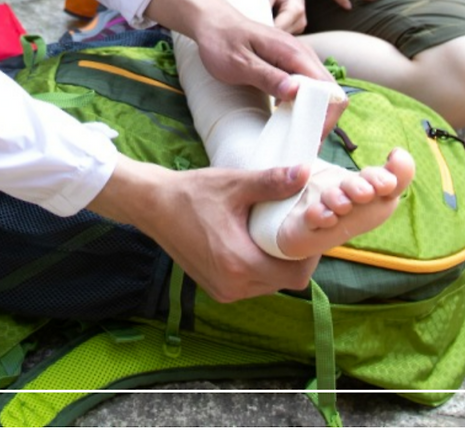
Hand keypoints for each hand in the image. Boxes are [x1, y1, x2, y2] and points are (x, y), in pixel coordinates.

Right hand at [89, 155, 318, 301]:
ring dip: (279, 263)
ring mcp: (222, 291)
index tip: (311, 230)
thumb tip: (305, 173)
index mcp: (239, 264)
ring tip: (279, 233)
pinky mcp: (215, 288)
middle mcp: (232, 286)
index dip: (310, 255)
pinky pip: (251, 284)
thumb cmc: (192, 194)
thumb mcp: (235, 185)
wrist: (153, 205)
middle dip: (296, 257)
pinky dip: (261, 267)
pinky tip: (258, 242)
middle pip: (285, 282)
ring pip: (269, 285)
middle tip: (298, 228)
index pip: (295, 275)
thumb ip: (272, 183)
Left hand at [148, 0, 346, 135]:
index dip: (326, 116)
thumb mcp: (240, 64)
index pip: (329, 89)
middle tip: (305, 143)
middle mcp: (303, 55)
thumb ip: (268, 77)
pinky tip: (289, 119)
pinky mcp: (291, 65)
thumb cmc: (222, 43)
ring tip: (298, 135)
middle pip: (331, 92)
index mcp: (295, 54)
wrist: (214, 24)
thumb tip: (296, 92)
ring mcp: (299, 59)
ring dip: (314, 114)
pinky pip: (308, 88)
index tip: (311, 137)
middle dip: (322, 120)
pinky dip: (304, 106)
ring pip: (321, 92)